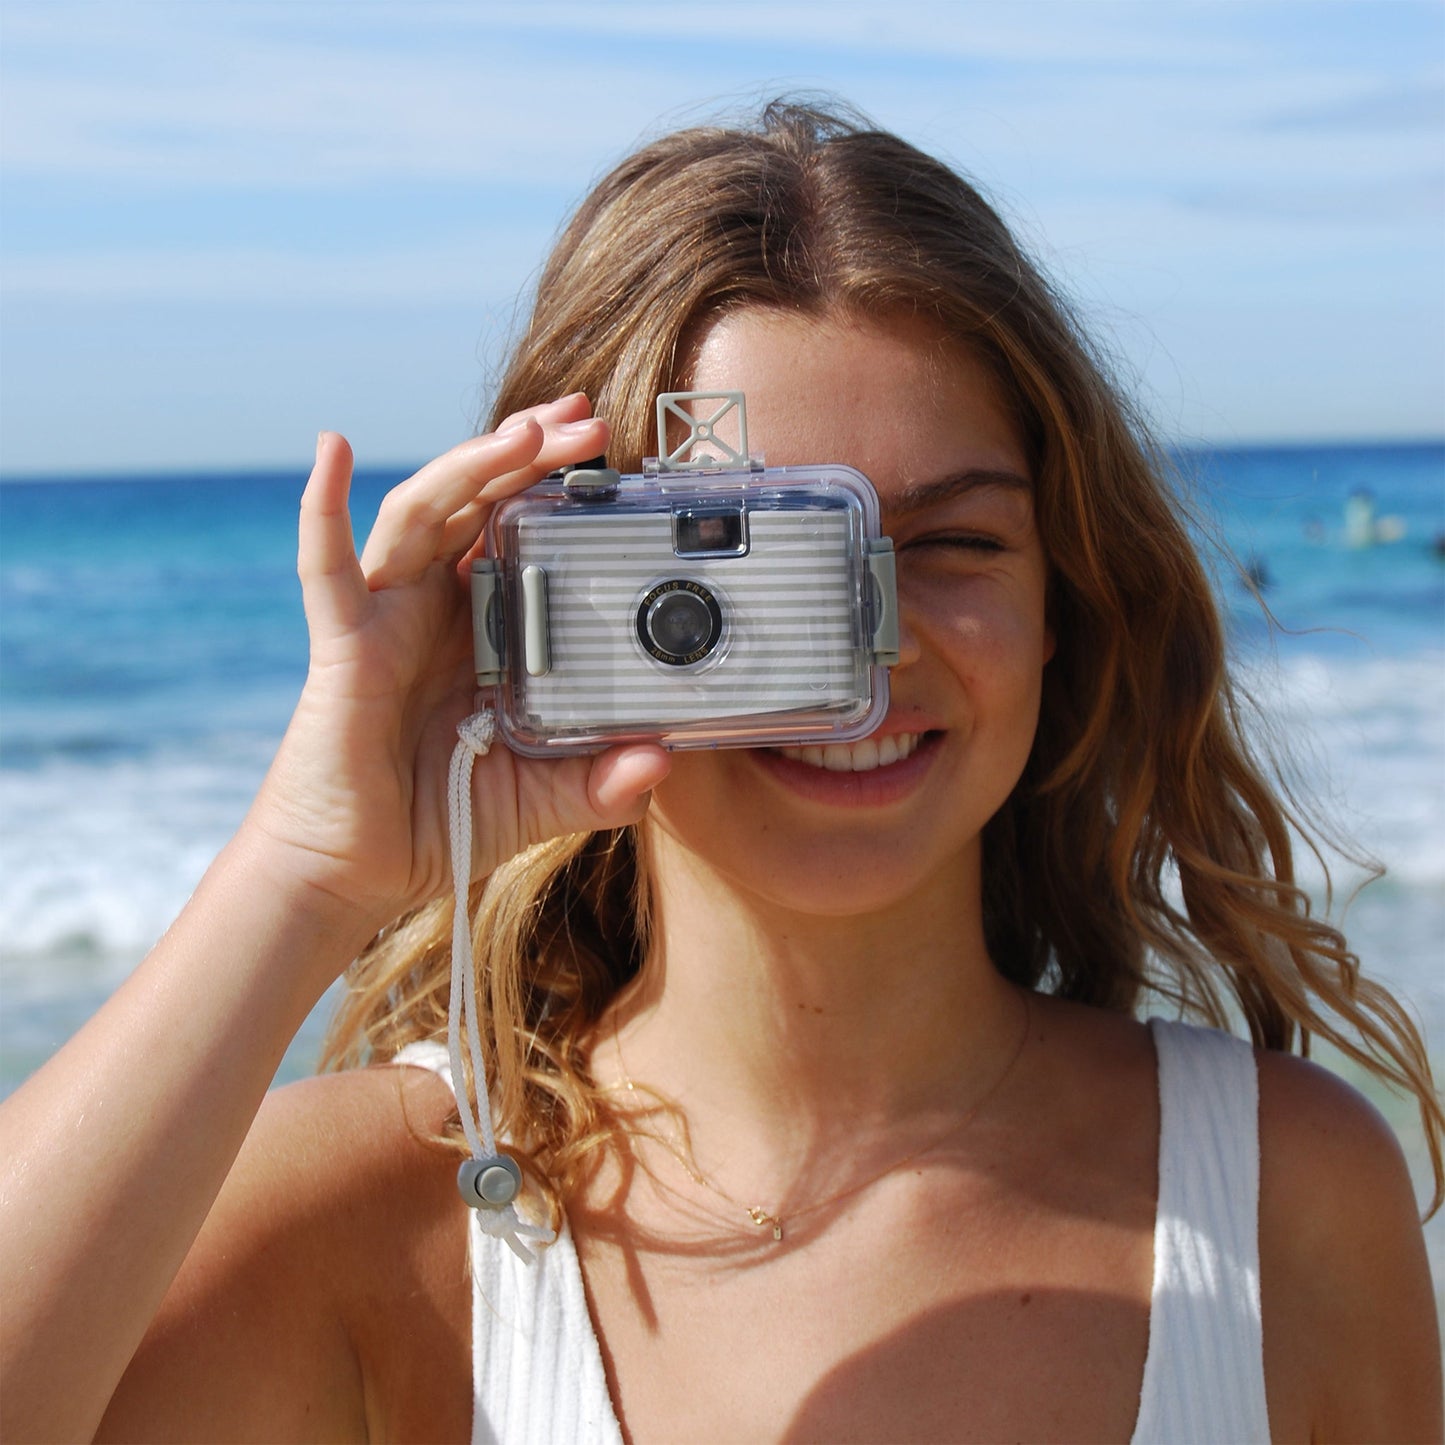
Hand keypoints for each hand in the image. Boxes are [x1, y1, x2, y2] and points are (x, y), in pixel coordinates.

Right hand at [244, 395, 670, 943]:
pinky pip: (326, 568)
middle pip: (479, 503)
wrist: (360, 871)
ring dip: (469, 464)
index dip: (558, 490)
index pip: (522, 534)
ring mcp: (386, 617)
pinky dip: (323, 508)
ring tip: (526, 432)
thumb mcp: (545, 797)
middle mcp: (437, 608)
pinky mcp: (343, 645)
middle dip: (529, 454)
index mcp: (485, 629)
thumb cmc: (444, 819)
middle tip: (587, 420)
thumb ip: (603, 783)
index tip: (611, 457)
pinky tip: (333, 451)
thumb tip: (665, 759)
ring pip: (423, 513)